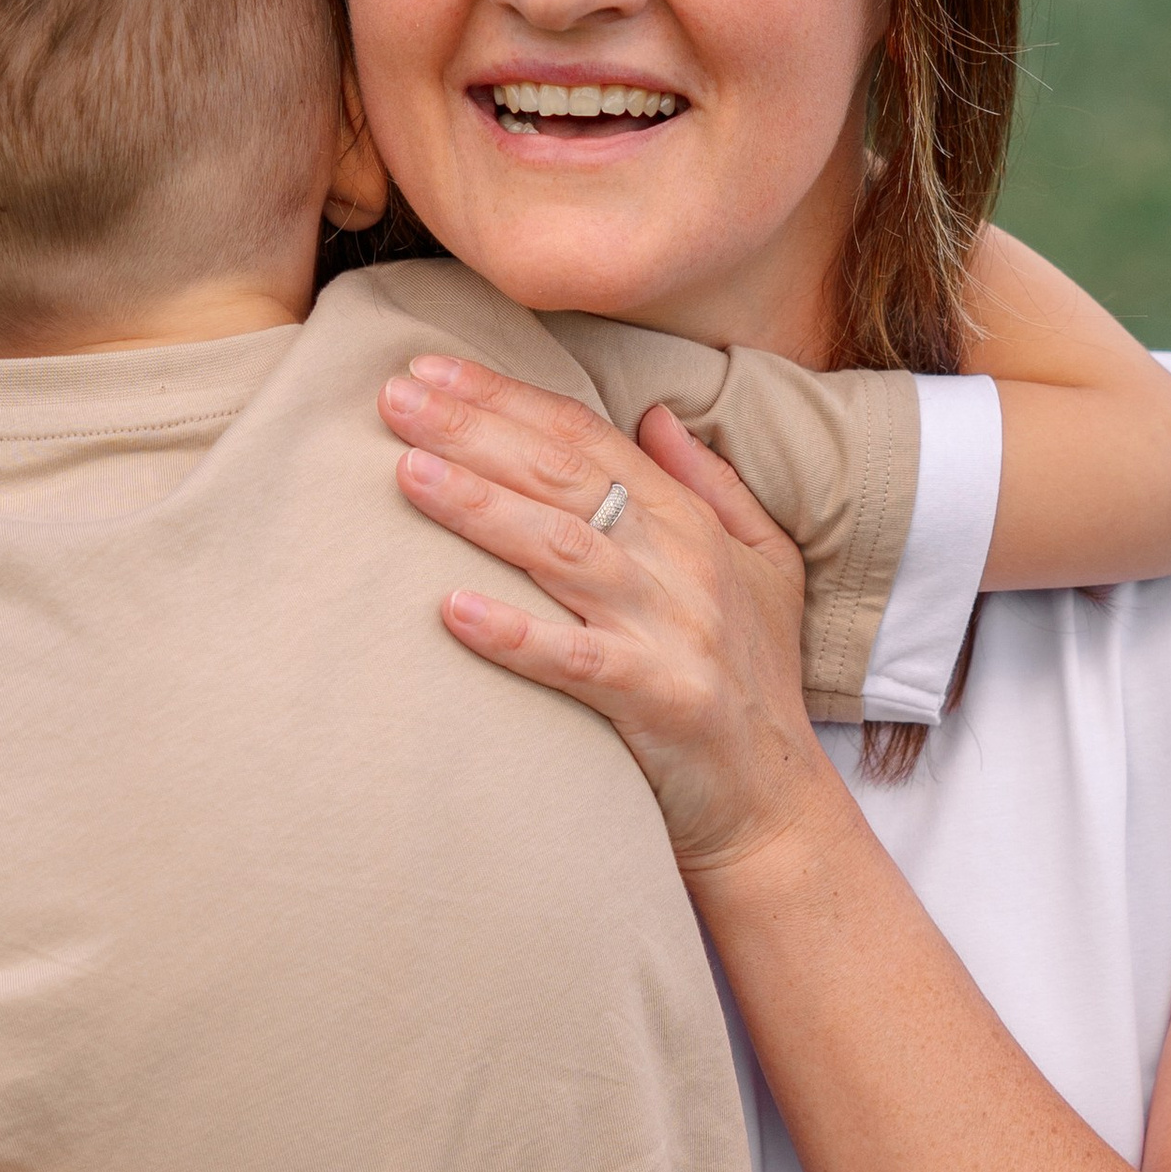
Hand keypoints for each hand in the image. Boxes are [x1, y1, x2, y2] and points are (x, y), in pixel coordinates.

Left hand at [380, 355, 837, 882]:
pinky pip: (573, 661)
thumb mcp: (760, 564)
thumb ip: (708, 486)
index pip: (586, 438)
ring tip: (408, 474)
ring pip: (563, 551)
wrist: (776, 803)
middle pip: (564, 477)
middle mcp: (680, 563)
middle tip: (394, 398)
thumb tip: (655, 413)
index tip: (429, 368)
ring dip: (481, 509)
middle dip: (475, 430)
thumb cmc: (756, 679)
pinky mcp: (659, 700)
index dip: (506, 397)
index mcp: (689, 523)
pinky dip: (512, 634)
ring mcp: (671, 630)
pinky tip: (449, 611)